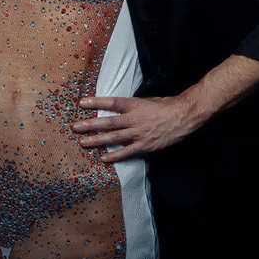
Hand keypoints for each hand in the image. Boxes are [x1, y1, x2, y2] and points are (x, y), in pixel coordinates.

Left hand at [72, 95, 199, 162]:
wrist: (183, 116)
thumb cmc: (167, 106)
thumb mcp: (148, 100)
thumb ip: (133, 105)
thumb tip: (119, 108)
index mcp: (134, 105)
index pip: (111, 103)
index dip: (95, 102)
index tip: (81, 103)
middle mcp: (133, 119)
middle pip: (107, 122)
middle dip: (89, 125)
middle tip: (75, 127)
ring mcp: (138, 133)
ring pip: (113, 138)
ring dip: (96, 140)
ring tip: (82, 142)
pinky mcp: (144, 145)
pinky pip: (127, 152)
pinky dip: (114, 155)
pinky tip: (103, 158)